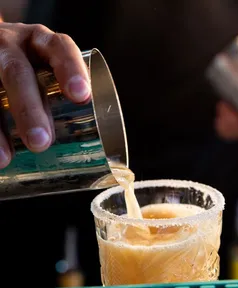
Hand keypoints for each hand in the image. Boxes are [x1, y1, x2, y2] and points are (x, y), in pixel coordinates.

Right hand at [0, 22, 90, 167]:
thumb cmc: (30, 68)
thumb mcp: (46, 69)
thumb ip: (63, 94)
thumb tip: (92, 142)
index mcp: (41, 43)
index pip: (59, 47)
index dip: (70, 68)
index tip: (82, 96)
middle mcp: (10, 45)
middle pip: (17, 73)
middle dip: (28, 108)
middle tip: (41, 142)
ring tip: (6, 158)